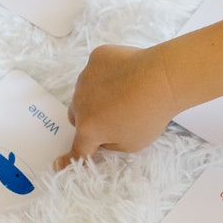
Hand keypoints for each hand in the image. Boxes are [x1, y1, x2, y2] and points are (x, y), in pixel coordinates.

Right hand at [55, 43, 177, 167]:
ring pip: (84, 91)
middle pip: (77, 116)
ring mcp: (86, 77)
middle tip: (114, 118)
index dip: (71, 159)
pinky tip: (129, 75)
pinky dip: (108, 73)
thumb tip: (102, 135)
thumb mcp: (132, 144)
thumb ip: (111, 144)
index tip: (59, 164)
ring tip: (127, 93)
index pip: (78, 148)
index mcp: (88, 128)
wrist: (163, 79)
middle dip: (90, 120)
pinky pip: (97, 69)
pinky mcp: (97, 58)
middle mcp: (80, 103)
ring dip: (97, 95)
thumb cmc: (150, 116)